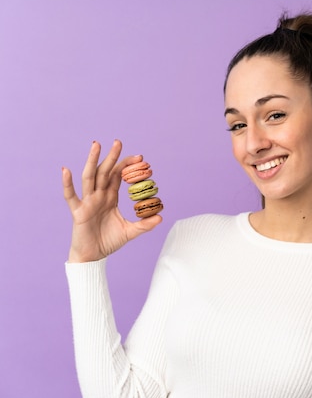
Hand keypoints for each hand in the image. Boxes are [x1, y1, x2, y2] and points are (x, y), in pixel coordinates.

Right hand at [62, 140, 161, 262]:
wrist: (93, 256)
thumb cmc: (109, 242)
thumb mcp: (130, 232)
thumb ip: (144, 225)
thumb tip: (160, 217)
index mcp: (110, 198)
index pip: (118, 176)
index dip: (127, 166)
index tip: (140, 158)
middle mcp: (98, 196)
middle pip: (105, 172)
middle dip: (112, 157)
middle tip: (119, 141)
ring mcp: (87, 202)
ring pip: (89, 177)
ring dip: (92, 160)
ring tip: (96, 145)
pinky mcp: (77, 212)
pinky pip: (70, 196)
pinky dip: (67, 183)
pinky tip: (66, 170)